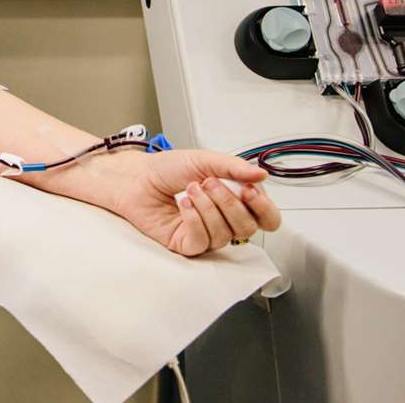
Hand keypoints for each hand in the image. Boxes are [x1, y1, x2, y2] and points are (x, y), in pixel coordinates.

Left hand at [91, 149, 280, 256]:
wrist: (137, 177)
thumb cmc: (167, 168)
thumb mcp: (204, 160)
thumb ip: (234, 167)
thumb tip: (261, 173)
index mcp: (236, 199)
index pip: (267, 217)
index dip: (263, 208)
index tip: (249, 190)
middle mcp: (224, 220)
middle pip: (248, 228)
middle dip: (230, 203)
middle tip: (210, 183)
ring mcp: (207, 234)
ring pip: (225, 235)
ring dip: (208, 207)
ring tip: (191, 189)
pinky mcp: (188, 245)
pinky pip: (202, 241)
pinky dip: (194, 220)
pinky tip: (183, 205)